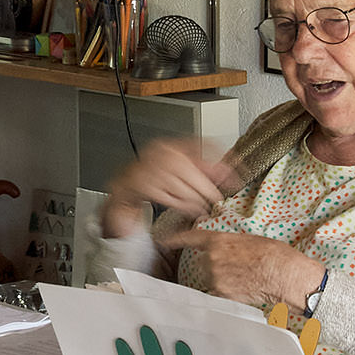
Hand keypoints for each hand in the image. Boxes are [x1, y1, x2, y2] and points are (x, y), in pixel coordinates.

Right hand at [99, 138, 240, 236]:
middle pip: (191, 169)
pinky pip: (172, 199)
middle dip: (207, 187)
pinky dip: (185, 207)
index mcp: (169, 145)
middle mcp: (158, 153)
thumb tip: (228, 171)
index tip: (234, 174)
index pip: (200, 143)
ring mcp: (149, 169)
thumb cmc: (153, 179)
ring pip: (183, 187)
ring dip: (197, 201)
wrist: (121, 189)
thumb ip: (202, 168)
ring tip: (204, 208)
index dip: (219, 159)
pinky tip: (192, 211)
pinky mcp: (144, 187)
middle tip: (217, 198)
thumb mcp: (178, 169)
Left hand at [157, 227, 323, 313]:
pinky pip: (219, 293)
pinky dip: (229, 292)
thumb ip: (229, 245)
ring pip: (212, 279)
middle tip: (240, 267)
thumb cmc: (274, 255)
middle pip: (204, 263)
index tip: (165, 241)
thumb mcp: (250, 241)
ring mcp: (215, 278)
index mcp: (219, 240)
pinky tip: (246, 288)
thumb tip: (226, 252)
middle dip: (217, 266)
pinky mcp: (222, 294)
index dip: (176, 239)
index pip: (191, 238)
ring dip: (224, 280)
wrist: (285, 275)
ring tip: (246, 278)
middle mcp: (212, 258)